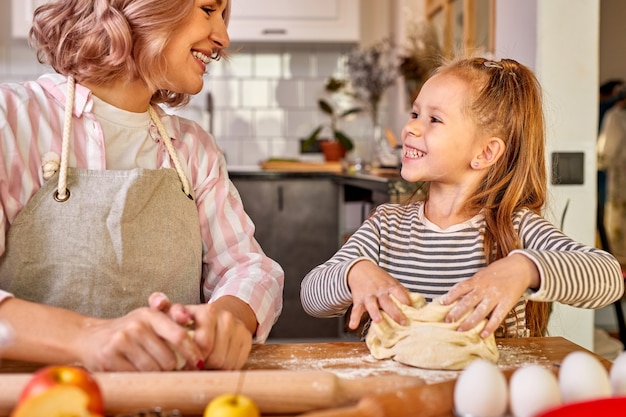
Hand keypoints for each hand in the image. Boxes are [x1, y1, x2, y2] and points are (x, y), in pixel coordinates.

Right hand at [76, 306, 204, 371]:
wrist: (91, 338)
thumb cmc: (130, 330)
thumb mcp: (150, 319)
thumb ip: (173, 319)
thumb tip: (192, 323)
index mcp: (150, 315)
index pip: (180, 336)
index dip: (193, 353)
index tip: (199, 363)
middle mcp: (136, 326)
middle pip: (168, 360)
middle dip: (172, 368)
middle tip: (168, 367)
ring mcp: (121, 341)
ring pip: (153, 370)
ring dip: (156, 374)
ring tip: (150, 367)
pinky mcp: (109, 357)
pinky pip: (136, 376)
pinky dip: (140, 377)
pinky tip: (135, 369)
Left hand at [184, 296, 253, 369]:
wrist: (219, 315)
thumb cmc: (194, 321)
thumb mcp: (180, 314)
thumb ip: (175, 315)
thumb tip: (180, 317)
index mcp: (209, 311)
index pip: (204, 344)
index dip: (193, 359)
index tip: (185, 364)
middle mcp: (226, 317)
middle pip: (216, 357)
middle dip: (203, 365)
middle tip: (196, 365)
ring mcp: (239, 327)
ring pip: (227, 363)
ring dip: (214, 368)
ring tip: (206, 363)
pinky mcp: (247, 338)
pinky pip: (237, 364)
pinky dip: (226, 368)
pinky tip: (218, 362)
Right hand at [346, 259, 410, 328]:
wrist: (360, 269)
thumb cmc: (380, 279)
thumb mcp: (391, 282)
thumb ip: (401, 293)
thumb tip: (417, 304)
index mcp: (389, 286)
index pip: (399, 292)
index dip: (405, 299)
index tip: (412, 307)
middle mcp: (379, 291)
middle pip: (387, 301)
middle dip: (394, 312)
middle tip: (402, 322)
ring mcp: (368, 296)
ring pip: (371, 304)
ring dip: (374, 312)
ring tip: (378, 320)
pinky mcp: (358, 300)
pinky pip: (356, 309)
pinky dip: (354, 318)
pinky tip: (353, 325)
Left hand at [440, 253, 539, 336]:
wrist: (519, 268)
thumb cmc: (497, 273)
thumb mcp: (481, 275)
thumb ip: (471, 285)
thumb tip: (455, 297)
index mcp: (477, 280)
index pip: (461, 287)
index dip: (451, 295)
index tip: (441, 303)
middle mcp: (484, 288)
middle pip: (468, 301)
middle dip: (457, 312)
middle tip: (448, 321)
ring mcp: (495, 296)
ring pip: (480, 311)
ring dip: (470, 322)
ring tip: (461, 330)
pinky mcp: (506, 303)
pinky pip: (497, 317)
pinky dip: (490, 327)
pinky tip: (483, 335)